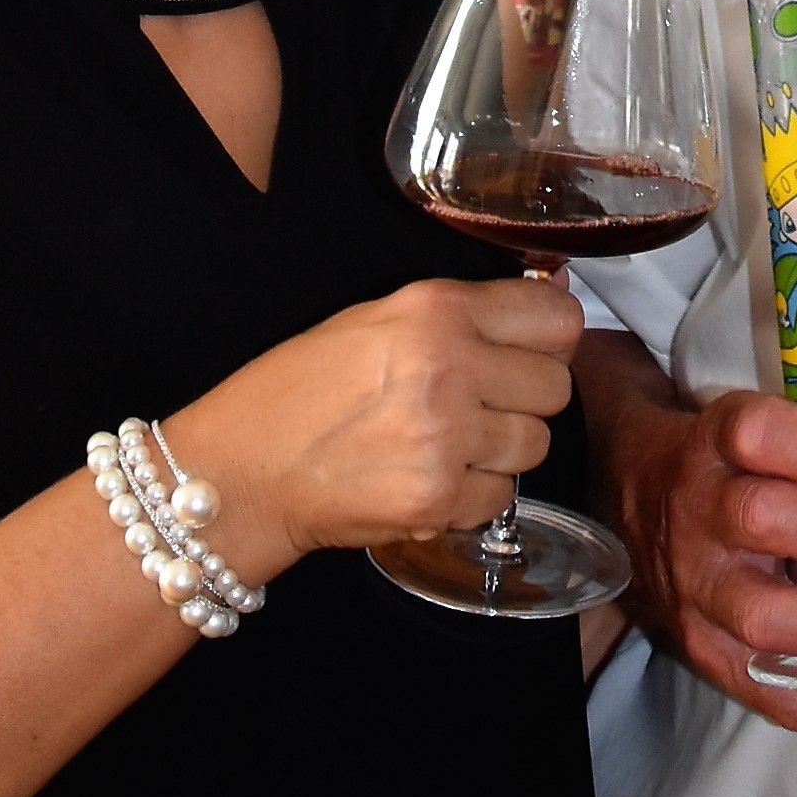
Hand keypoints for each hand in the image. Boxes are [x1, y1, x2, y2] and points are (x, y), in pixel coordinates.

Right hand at [170, 275, 584, 569]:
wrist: (240, 472)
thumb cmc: (299, 390)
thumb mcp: (377, 319)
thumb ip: (467, 311)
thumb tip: (554, 296)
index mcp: (434, 311)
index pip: (556, 320)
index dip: (547, 338)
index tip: (528, 349)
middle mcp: (448, 368)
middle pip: (556, 387)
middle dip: (524, 397)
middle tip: (477, 402)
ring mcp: (445, 439)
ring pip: (536, 444)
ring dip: (501, 448)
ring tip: (444, 441)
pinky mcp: (437, 501)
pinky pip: (503, 496)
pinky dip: (475, 494)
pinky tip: (429, 476)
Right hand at [606, 378, 796, 731]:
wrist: (639, 505)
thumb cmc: (736, 466)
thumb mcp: (784, 436)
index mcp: (717, 442)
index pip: (762, 436)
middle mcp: (698, 513)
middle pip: (765, 522)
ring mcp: (696, 592)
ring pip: (765, 619)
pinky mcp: (706, 654)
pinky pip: (773, 694)